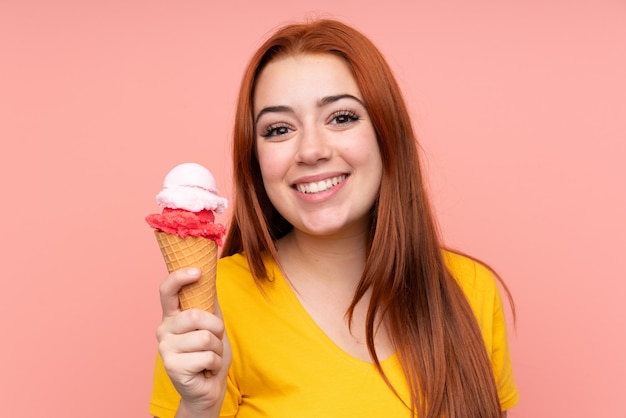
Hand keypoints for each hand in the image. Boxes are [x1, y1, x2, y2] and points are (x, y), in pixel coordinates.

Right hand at [156, 268, 231, 416]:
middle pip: (196, 316)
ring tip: (209, 357)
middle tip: (213, 341)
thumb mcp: (212, 324)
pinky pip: (207, 356)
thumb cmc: (209, 354)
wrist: (208, 388)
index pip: (167, 291)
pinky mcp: (172, 366)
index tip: (197, 271)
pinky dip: (215, 364)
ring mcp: (165, 348)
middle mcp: (163, 330)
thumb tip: (209, 273)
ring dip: (217, 349)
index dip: (180, 277)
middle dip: (216, 329)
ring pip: (205, 337)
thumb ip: (208, 302)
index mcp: (171, 316)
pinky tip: (206, 369)